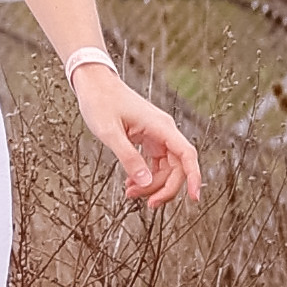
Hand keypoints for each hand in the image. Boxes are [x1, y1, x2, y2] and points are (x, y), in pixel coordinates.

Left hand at [75, 60, 202, 207]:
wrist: (93, 82)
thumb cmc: (100, 100)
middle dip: (164, 188)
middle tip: (148, 204)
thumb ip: (128, 157)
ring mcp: (157, 134)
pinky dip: (146, 175)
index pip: (187, 155)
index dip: (194, 177)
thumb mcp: (110, 132)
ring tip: (131, 193)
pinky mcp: (148, 137)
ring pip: (166, 168)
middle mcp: (163, 130)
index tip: (194, 198)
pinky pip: (156, 162)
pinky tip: (132, 182)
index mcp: (160, 126)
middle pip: (177, 167)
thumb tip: (145, 182)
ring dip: (153, 184)